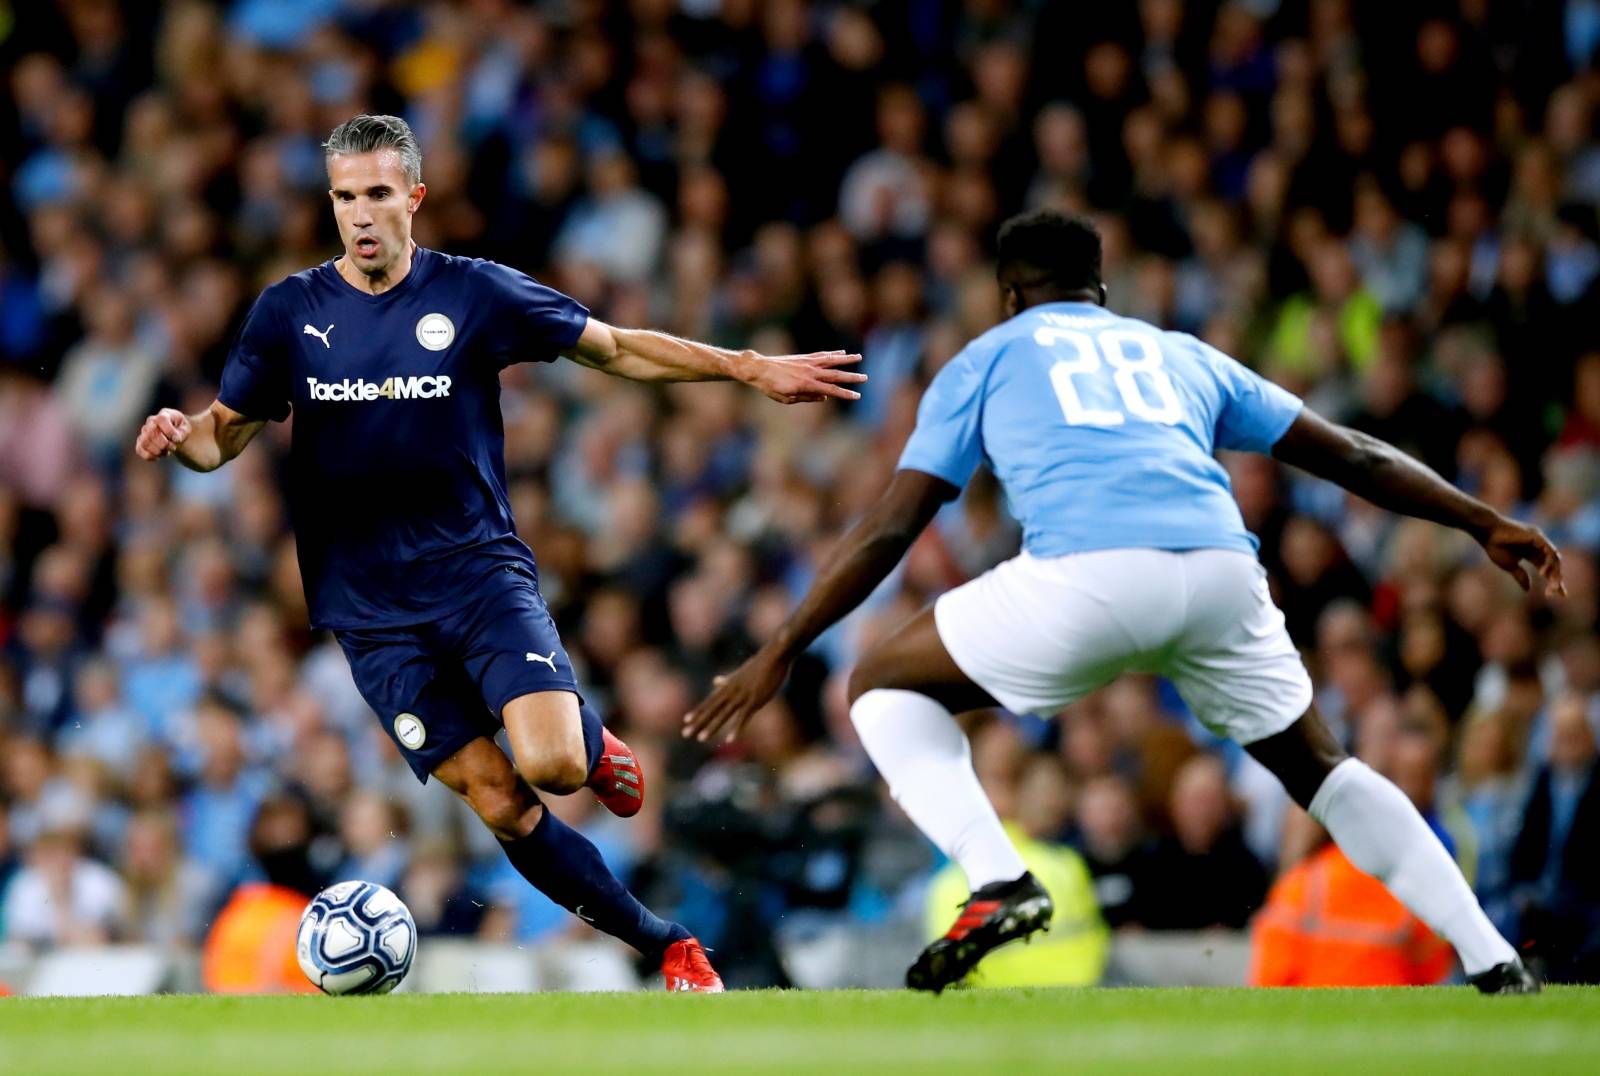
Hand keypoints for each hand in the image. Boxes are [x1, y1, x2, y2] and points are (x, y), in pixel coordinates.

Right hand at [135, 408, 191, 460]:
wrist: (175, 433)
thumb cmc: (180, 428)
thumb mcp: (186, 428)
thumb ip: (182, 432)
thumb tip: (175, 439)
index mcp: (164, 415)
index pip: (161, 419)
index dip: (169, 431)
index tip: (177, 440)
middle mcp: (151, 421)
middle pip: (151, 432)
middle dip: (164, 444)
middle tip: (173, 448)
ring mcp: (144, 431)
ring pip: (144, 442)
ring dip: (157, 451)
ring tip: (166, 452)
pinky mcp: (140, 441)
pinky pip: (139, 449)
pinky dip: (149, 456)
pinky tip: (158, 457)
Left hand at [683, 648, 790, 742]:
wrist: (773, 657)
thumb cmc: (758, 665)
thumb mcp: (740, 673)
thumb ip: (727, 680)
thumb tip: (715, 681)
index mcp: (727, 686)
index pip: (709, 701)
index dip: (697, 711)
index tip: (685, 720)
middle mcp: (731, 692)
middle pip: (711, 710)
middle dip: (698, 722)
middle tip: (685, 733)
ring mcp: (742, 697)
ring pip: (723, 715)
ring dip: (712, 727)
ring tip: (701, 739)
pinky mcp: (754, 701)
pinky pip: (743, 718)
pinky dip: (736, 729)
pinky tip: (730, 740)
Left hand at [741, 350, 865, 403]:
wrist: (759, 369)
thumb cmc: (771, 387)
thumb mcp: (787, 399)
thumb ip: (807, 398)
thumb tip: (824, 398)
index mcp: (807, 385)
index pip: (831, 390)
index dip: (845, 393)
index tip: (857, 396)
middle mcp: (810, 372)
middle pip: (835, 375)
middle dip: (851, 377)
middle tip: (866, 378)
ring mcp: (808, 363)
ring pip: (831, 360)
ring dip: (846, 359)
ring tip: (859, 357)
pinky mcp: (804, 357)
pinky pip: (822, 355)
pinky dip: (833, 354)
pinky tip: (841, 352)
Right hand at [1478, 515, 1564, 596]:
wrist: (1487, 532)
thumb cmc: (1495, 546)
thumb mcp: (1509, 565)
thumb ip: (1520, 575)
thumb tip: (1528, 590)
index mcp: (1531, 553)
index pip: (1547, 568)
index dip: (1553, 580)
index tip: (1560, 595)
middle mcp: (1538, 547)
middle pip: (1553, 565)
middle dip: (1556, 579)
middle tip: (1556, 592)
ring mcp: (1539, 541)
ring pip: (1554, 559)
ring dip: (1555, 573)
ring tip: (1552, 585)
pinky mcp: (1537, 537)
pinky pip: (1549, 551)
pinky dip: (1548, 562)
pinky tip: (1542, 573)